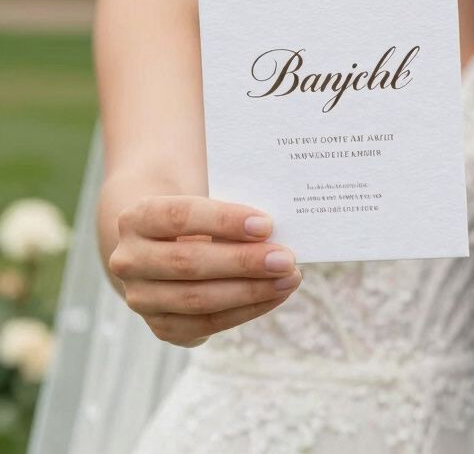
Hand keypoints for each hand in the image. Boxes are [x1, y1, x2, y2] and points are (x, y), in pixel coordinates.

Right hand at [109, 195, 301, 346]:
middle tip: (286, 258)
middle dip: (243, 262)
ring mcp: (140, 298)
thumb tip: (275, 235)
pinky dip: (245, 311)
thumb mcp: (205, 202)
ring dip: (250, 291)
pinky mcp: (160, 326)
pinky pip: (205, 324)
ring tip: (288, 279)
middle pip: (189, 263)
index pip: (180, 216)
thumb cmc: (197, 215)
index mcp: (137, 217)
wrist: (163, 243)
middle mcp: (129, 260)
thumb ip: (230, 216)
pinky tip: (274, 296)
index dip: (224, 220)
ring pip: (197, 300)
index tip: (267, 224)